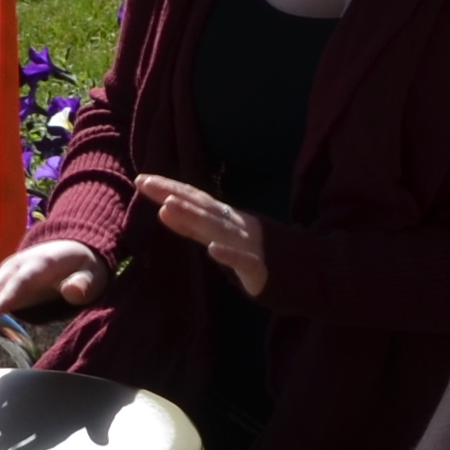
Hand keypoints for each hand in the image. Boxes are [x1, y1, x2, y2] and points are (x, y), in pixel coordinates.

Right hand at [0, 232, 107, 327]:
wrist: (74, 246)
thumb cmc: (85, 266)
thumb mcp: (94, 274)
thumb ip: (84, 284)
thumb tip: (74, 291)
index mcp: (42, 264)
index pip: (23, 281)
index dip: (8, 295)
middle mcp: (20, 264)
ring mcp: (9, 269)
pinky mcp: (3, 276)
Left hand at [134, 173, 268, 297]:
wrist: (307, 270)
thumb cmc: (257, 252)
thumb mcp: (220, 236)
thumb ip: (193, 226)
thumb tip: (163, 209)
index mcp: (226, 218)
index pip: (195, 198)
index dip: (169, 187)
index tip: (142, 179)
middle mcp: (235, 225)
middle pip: (201, 207)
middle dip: (173, 194)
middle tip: (144, 182)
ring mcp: (248, 244)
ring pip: (218, 229)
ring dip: (194, 216)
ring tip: (168, 205)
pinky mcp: (260, 268)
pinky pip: (244, 261)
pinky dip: (229, 254)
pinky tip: (212, 249)